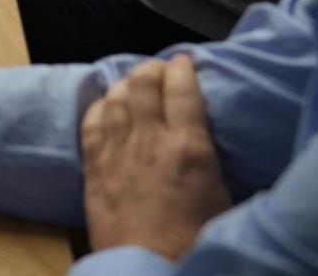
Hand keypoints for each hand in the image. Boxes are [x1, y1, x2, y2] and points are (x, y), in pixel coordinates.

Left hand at [82, 57, 231, 260]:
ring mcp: (117, 152)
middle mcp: (150, 141)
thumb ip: (218, 165)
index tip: (184, 62)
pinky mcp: (94, 167)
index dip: (182, 69)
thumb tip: (223, 149)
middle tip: (159, 70)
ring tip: (135, 83)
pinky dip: (100, 108)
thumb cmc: (195, 243)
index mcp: (189, 148)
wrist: (150, 269)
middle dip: (152, 69)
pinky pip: (92, 122)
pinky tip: (107, 107)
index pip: (182, 89)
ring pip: (116, 98)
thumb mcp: (226, 202)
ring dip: (126, 84)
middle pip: (143, 84)